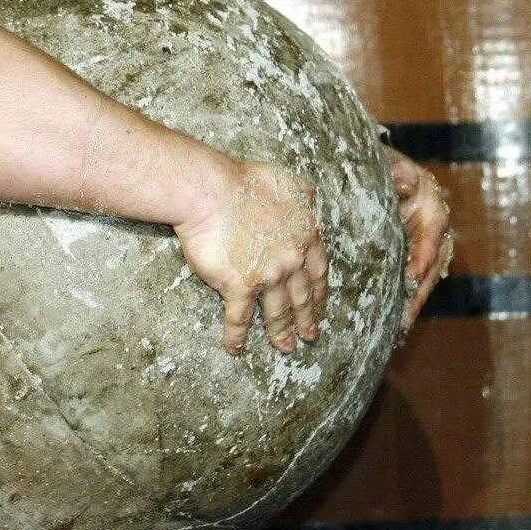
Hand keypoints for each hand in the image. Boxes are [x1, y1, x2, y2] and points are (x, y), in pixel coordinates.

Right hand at [174, 162, 327, 356]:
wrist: (211, 190)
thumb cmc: (244, 181)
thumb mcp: (286, 183)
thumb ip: (302, 196)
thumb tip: (310, 200)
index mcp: (304, 235)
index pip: (318, 270)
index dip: (319, 291)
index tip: (320, 305)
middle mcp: (291, 259)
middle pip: (303, 296)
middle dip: (307, 318)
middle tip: (310, 336)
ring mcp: (267, 274)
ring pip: (278, 310)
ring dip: (281, 332)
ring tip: (285, 348)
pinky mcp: (238, 285)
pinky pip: (239, 317)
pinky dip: (237, 335)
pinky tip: (235, 348)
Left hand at [386, 146, 452, 332]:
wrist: (379, 169)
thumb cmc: (383, 165)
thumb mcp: (390, 164)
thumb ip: (398, 172)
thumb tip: (406, 180)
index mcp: (433, 209)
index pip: (432, 237)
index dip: (423, 258)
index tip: (411, 277)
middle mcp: (434, 232)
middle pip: (431, 267)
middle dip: (418, 294)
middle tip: (404, 319)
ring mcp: (425, 247)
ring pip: (423, 280)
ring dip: (412, 305)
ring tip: (399, 330)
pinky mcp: (412, 257)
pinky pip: (412, 282)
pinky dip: (405, 302)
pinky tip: (393, 327)